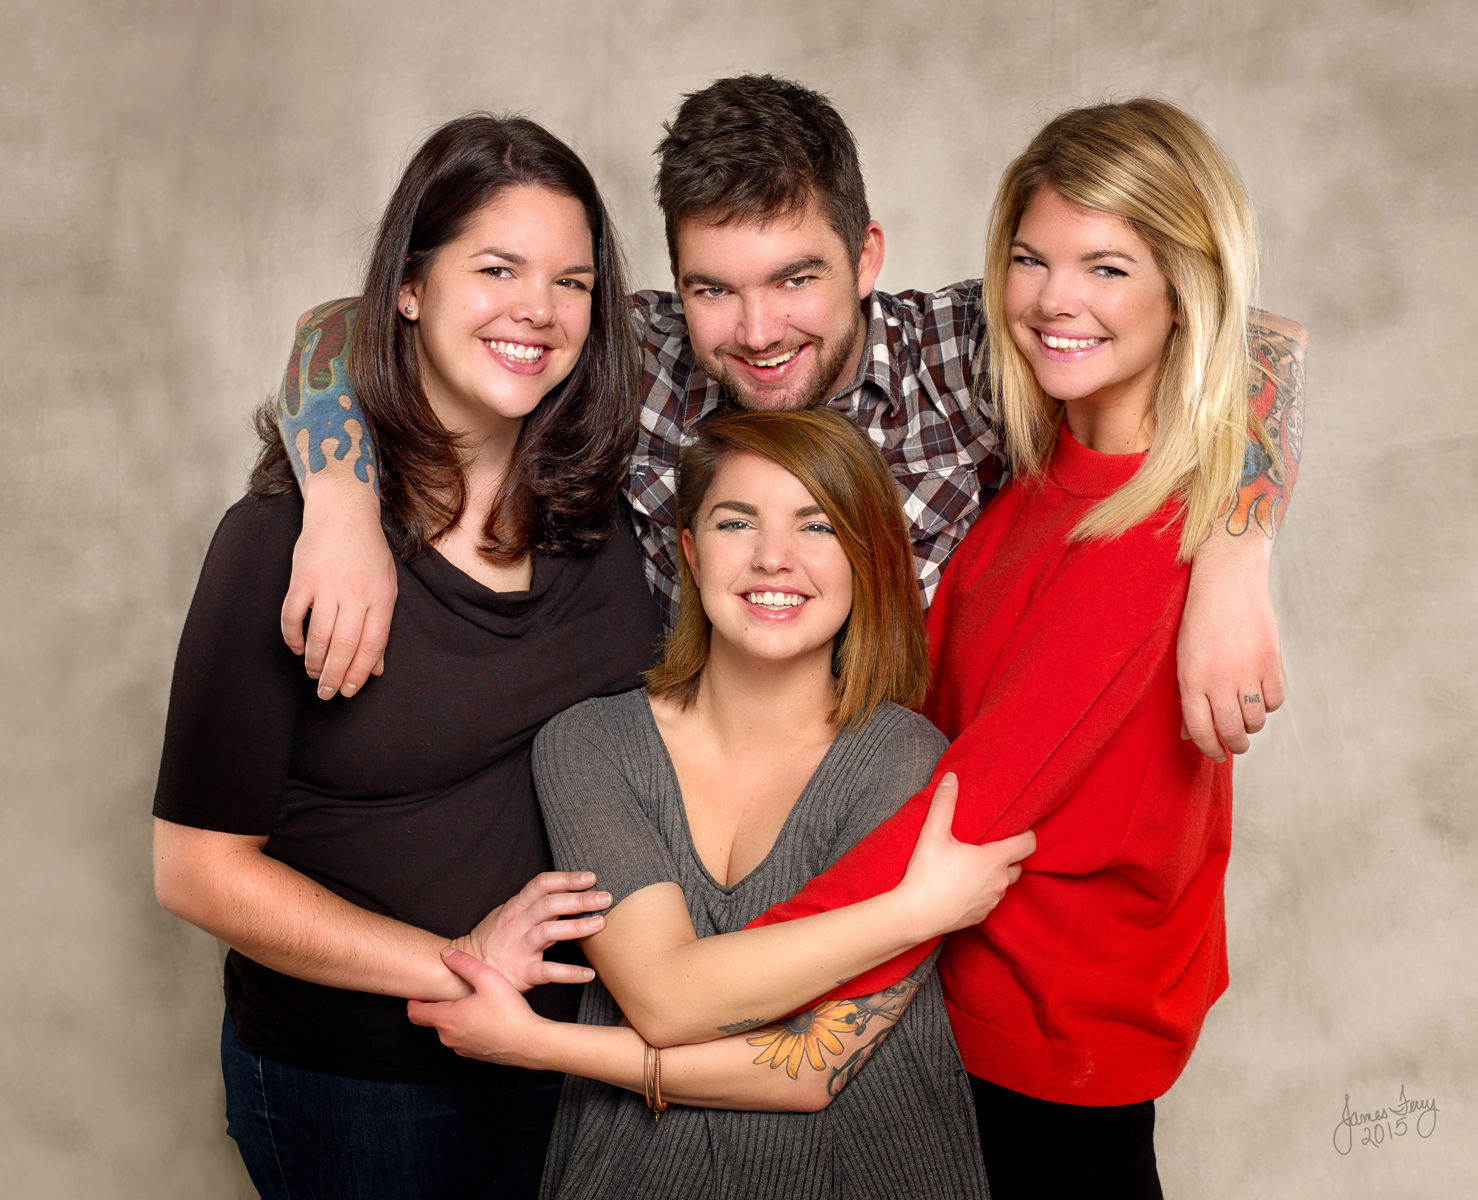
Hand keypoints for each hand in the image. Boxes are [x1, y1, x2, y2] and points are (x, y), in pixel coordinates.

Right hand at [280, 473, 396, 698]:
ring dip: (313, 661)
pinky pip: (292, 617)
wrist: (343, 511)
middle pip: (344, 646)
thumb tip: (377, 668)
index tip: (349, 690)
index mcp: (381, 597)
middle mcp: (355, 594)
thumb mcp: (387, 586)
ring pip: (319, 637)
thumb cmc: (368, 551)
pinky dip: (292, 637)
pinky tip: (296, 647)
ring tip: (313, 674)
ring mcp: (327, 586)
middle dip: (334, 675)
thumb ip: (381, 626)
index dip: (360, 673)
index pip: (371, 646)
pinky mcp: (301, 579)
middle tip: (326, 693)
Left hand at [408, 948, 548, 1064]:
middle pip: (432, 1020)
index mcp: (446, 1019)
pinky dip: (466, 1028)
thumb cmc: (509, 1011)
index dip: (413, 1000)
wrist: (530, 1043)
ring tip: (471, 1001)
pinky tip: (484, 1017)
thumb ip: (463, 963)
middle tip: (451, 990)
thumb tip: (445, 953)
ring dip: (454, 1017)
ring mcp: (461, 1049)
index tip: (419, 990)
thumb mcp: (487, 978)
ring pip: (449, 1030)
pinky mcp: (475, 1055)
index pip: (415, 1013)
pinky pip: (462, 1039)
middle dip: (438, 1005)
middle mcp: (449, 1038)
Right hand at [451, 871, 609, 991]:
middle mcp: (518, 924)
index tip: (591, 878)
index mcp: (516, 907)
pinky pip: (548, 972)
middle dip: (580, 899)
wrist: (462, 972)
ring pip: (550, 932)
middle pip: (551, 905)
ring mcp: (519, 948)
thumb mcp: (508, 914)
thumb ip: (532, 904)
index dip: (567, 879)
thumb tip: (564, 892)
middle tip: (606, 897)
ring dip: (577, 927)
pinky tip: (589, 973)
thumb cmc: (492, 941)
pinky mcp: (521, 972)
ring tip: (601, 924)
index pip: (542, 884)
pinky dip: (569, 973)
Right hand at [896, 774, 1034, 936]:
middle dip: (1008, 856)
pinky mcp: (981, 917)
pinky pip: (991, 901)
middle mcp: (999, 882)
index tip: (1017, 829)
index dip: (1027, 835)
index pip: (1028, 845)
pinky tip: (964, 887)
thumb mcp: (933, 834)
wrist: (915, 915)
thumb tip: (951, 777)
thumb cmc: (926, 874)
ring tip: (975, 866)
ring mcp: (991, 902)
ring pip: (1004, 884)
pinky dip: (984, 892)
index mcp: (994, 860)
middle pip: (1017, 865)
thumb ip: (944, 803)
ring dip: (996, 875)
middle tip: (988, 847)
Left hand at [1177, 536, 1284, 761]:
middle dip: (1234, 745)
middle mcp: (1219, 680)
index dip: (1209, 749)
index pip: (1201, 730)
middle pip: (1232, 731)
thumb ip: (1189, 698)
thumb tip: (1190, 735)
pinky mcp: (1271, 662)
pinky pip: (1275, 700)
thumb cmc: (1200, 623)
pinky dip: (1269, 703)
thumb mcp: (1184, 659)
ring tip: (1246, 714)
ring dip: (1252, 724)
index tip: (1216, 754)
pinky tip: (1260, 693)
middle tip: (1236, 743)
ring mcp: (1247, 671)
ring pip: (1256, 720)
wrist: (1227, 584)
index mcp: (1191, 680)